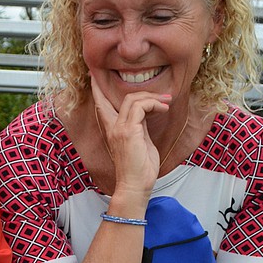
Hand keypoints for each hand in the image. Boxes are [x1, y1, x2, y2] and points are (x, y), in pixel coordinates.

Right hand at [90, 78, 171, 200]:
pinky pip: (140, 106)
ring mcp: (119, 129)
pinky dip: (154, 104)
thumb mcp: (141, 142)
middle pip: (121, 97)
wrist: (135, 186)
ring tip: (167, 103)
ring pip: (132, 98)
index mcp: (113, 130)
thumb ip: (140, 125)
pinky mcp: (128, 131)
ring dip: (153, 98)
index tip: (95, 76)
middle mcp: (113, 128)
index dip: (98, 89)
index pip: (101, 105)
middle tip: (164, 97)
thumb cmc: (140, 170)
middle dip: (144, 92)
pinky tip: (163, 109)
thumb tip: (148, 112)